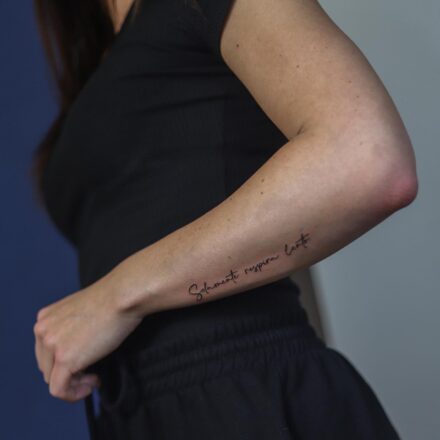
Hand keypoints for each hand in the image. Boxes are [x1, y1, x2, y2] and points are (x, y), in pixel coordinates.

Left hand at [33, 274, 143, 401]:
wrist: (122, 296)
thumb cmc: (112, 300)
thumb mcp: (81, 311)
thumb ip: (70, 328)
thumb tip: (77, 349)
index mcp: (45, 318)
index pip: (44, 351)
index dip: (62, 361)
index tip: (84, 362)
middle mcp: (42, 330)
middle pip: (46, 366)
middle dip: (68, 373)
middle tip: (91, 372)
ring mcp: (52, 345)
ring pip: (52, 379)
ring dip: (73, 383)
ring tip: (94, 377)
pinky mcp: (65, 359)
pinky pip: (60, 390)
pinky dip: (74, 394)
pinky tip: (93, 384)